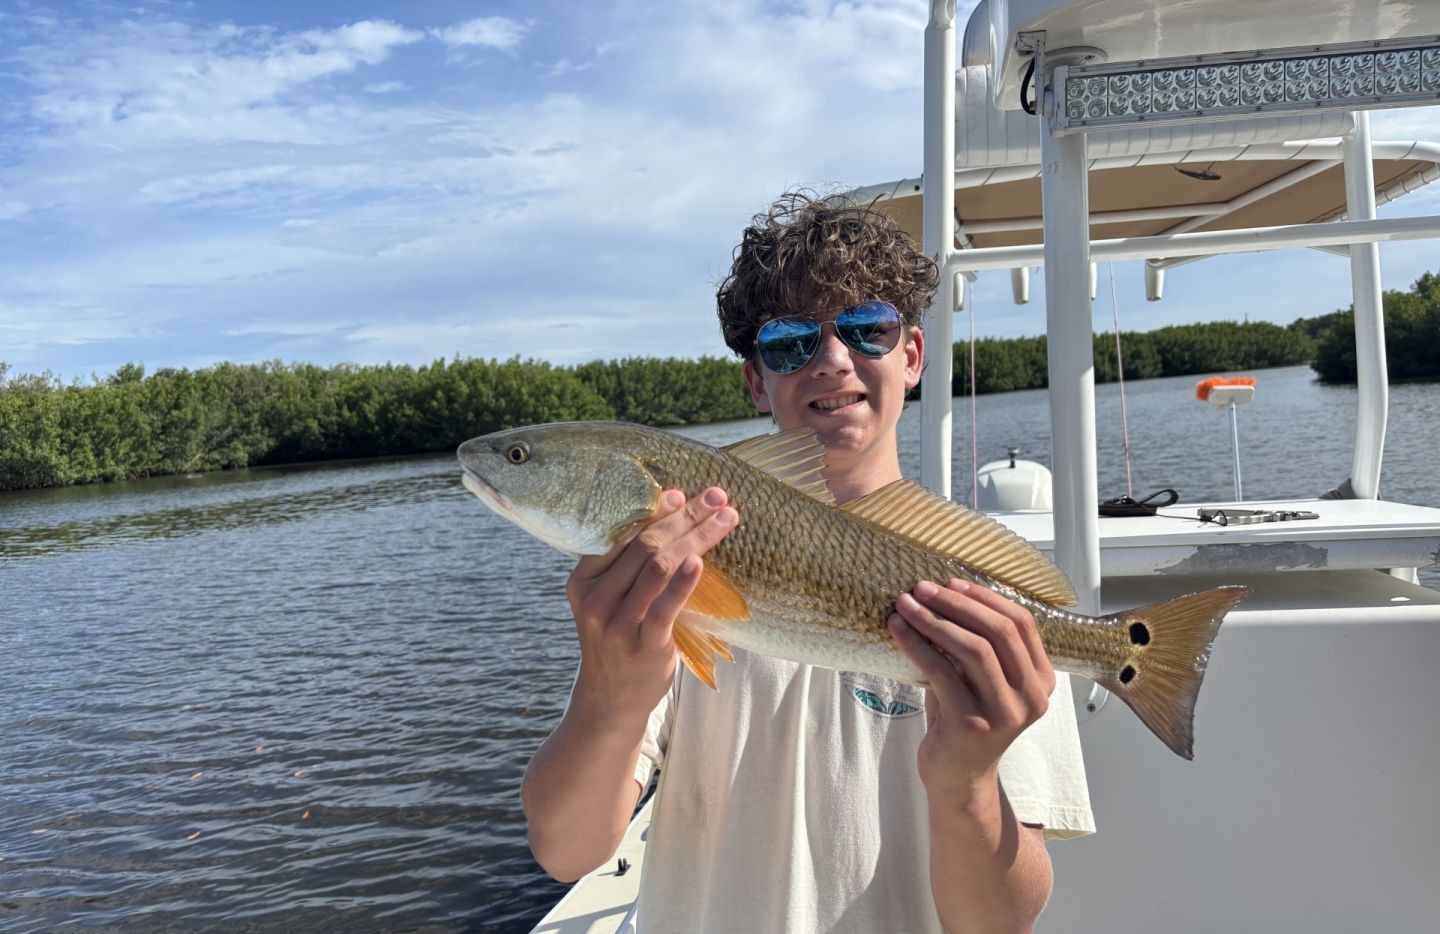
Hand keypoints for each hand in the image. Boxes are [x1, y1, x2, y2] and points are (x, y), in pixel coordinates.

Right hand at [565, 487, 737, 723]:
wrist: (611, 698)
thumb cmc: (620, 637)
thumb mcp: (610, 599)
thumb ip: (630, 563)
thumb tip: (672, 507)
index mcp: (583, 579)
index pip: (622, 534)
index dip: (655, 510)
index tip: (684, 493)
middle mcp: (595, 599)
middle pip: (645, 545)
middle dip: (685, 517)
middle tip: (717, 497)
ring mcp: (617, 624)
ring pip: (659, 567)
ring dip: (696, 537)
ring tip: (725, 518)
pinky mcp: (643, 645)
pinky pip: (665, 607)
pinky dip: (684, 581)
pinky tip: (700, 560)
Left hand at [887, 579, 1054, 800]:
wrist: (958, 777)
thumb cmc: (966, 718)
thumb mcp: (982, 679)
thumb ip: (979, 643)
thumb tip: (942, 591)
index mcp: (1042, 680)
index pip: (1022, 623)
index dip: (986, 597)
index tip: (951, 581)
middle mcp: (1032, 697)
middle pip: (999, 632)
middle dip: (956, 603)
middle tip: (921, 588)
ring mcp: (1005, 713)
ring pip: (973, 649)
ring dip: (933, 620)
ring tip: (904, 604)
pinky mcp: (972, 725)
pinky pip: (941, 672)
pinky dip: (916, 645)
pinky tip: (897, 631)